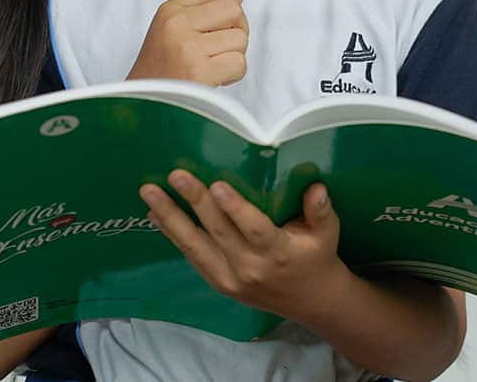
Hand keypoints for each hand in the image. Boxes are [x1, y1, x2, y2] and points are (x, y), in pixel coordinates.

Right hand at [126, 0, 267, 86]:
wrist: (143, 105)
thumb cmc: (162, 69)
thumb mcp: (177, 31)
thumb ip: (208, 8)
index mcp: (170, 11)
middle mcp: (177, 24)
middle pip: (233, 10)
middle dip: (235, 30)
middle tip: (218, 48)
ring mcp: (188, 46)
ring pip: (240, 38)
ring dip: (233, 56)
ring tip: (210, 66)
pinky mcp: (200, 70)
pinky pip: (239, 62)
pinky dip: (232, 74)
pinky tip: (213, 79)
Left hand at [139, 170, 347, 319]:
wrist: (311, 302)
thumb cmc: (317, 257)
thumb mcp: (327, 233)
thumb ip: (320, 210)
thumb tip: (316, 187)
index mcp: (278, 253)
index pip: (254, 229)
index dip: (235, 209)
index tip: (217, 186)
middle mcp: (251, 268)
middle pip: (218, 232)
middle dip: (194, 202)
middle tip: (176, 175)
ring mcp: (230, 279)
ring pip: (196, 245)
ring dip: (170, 217)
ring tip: (149, 193)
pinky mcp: (219, 283)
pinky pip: (192, 256)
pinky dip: (172, 235)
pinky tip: (155, 214)